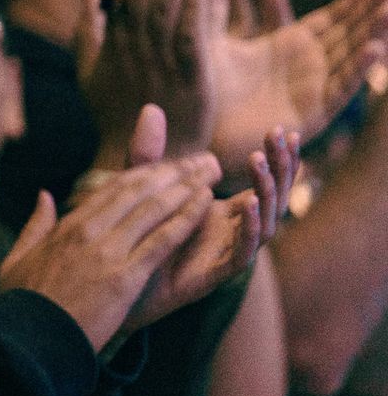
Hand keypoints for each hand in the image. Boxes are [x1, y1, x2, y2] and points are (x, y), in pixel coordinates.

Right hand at [0, 106, 223, 350]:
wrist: (32, 340)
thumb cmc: (24, 303)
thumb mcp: (18, 257)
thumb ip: (36, 224)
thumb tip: (45, 196)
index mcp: (68, 226)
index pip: (113, 189)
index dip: (145, 173)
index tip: (169, 165)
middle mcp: (90, 231)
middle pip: (139, 190)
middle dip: (174, 171)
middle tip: (202, 160)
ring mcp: (108, 252)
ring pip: (154, 209)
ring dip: (187, 187)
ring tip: (213, 172)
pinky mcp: (125, 277)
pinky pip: (162, 240)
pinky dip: (186, 218)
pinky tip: (205, 203)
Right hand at [77, 0, 221, 163]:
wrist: (140, 159)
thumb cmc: (116, 117)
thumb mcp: (90, 75)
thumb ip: (87, 33)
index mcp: (111, 41)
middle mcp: (131, 47)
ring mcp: (158, 61)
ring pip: (163, 8)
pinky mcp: (188, 77)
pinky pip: (190, 37)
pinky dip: (194, 8)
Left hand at [122, 126, 295, 335]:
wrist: (113, 286)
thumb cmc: (133, 237)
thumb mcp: (140, 187)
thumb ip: (149, 153)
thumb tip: (151, 109)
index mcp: (224, 211)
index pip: (263, 182)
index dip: (277, 158)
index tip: (281, 129)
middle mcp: (232, 232)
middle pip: (273, 197)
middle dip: (281, 167)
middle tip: (282, 135)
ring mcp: (226, 253)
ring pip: (266, 223)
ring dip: (267, 191)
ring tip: (261, 163)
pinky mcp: (215, 275)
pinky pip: (242, 253)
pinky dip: (250, 229)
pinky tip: (249, 204)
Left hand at [210, 0, 387, 165]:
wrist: (199, 131)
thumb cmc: (204, 86)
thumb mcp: (210, 34)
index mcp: (289, 45)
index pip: (331, 19)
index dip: (355, 2)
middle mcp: (308, 65)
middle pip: (349, 34)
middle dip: (372, 13)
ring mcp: (313, 89)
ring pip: (351, 57)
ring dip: (373, 35)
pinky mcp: (312, 112)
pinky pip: (339, 89)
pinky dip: (357, 70)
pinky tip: (374, 50)